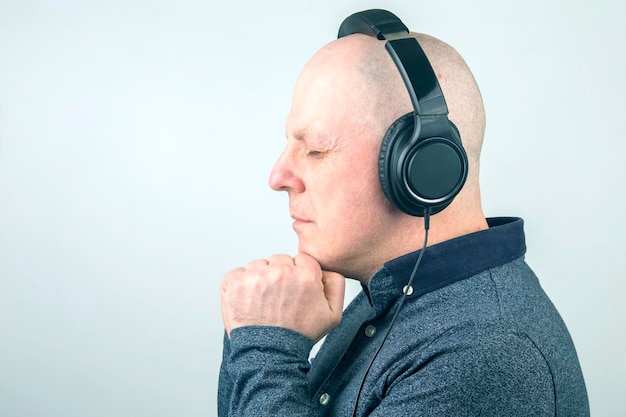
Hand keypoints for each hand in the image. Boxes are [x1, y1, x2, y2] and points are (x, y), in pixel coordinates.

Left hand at [220, 253, 344, 342]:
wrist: (269, 355)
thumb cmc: (298, 336)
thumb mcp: (332, 315)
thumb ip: (336, 284)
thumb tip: (325, 269)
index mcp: (305, 275)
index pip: (302, 260)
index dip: (299, 275)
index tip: (294, 291)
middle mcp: (280, 271)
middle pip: (280, 260)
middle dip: (280, 276)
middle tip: (279, 299)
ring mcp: (255, 276)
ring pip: (260, 265)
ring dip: (261, 279)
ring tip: (264, 302)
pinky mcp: (234, 282)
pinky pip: (240, 273)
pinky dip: (243, 285)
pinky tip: (250, 302)